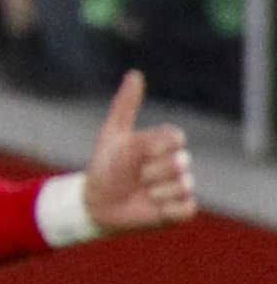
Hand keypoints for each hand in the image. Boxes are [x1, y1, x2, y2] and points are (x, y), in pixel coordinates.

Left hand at [83, 74, 200, 234]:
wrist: (97, 201)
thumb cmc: (106, 165)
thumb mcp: (112, 135)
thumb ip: (125, 106)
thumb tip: (135, 73)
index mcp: (165, 143)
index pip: (175, 138)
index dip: (154, 147)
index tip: (136, 153)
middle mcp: (178, 163)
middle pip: (179, 163)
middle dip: (149, 171)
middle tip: (134, 176)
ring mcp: (182, 186)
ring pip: (181, 185)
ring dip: (154, 191)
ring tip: (141, 192)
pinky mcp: (182, 209)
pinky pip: (185, 207)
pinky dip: (165, 209)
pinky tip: (152, 208)